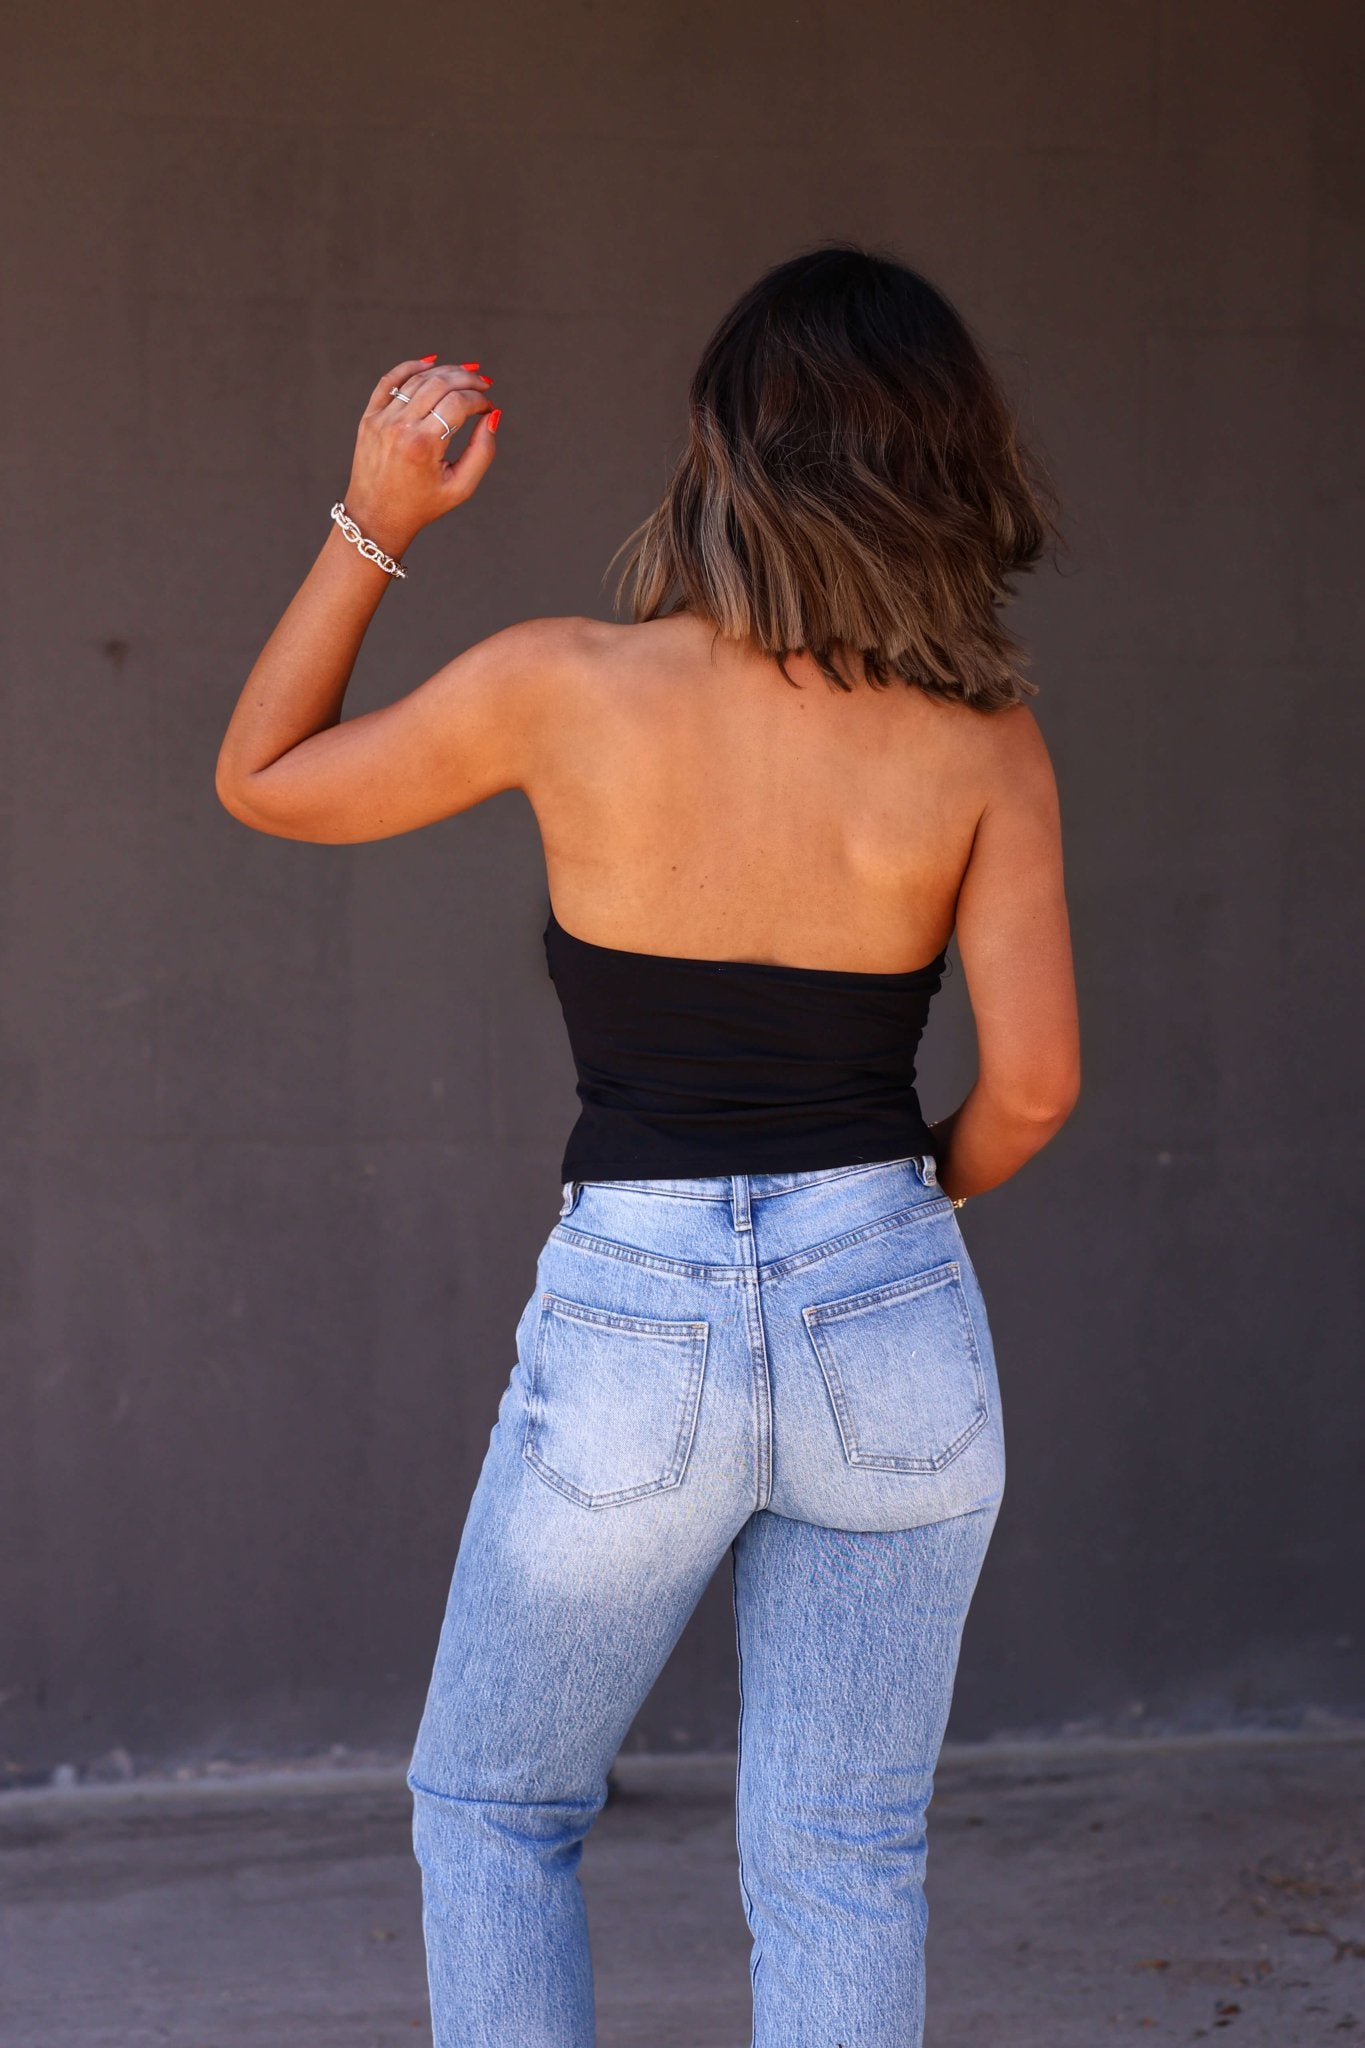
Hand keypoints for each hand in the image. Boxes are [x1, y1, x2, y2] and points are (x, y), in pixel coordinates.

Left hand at [340, 356, 499, 557]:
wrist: (376, 517)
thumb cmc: (422, 506)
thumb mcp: (461, 487)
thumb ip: (483, 451)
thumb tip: (493, 416)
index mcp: (423, 446)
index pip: (458, 404)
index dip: (480, 400)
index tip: (489, 407)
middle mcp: (400, 427)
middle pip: (439, 384)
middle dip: (467, 379)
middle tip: (483, 383)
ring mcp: (381, 420)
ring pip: (417, 379)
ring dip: (444, 372)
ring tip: (463, 375)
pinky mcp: (369, 417)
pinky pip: (389, 381)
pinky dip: (410, 368)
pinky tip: (430, 363)